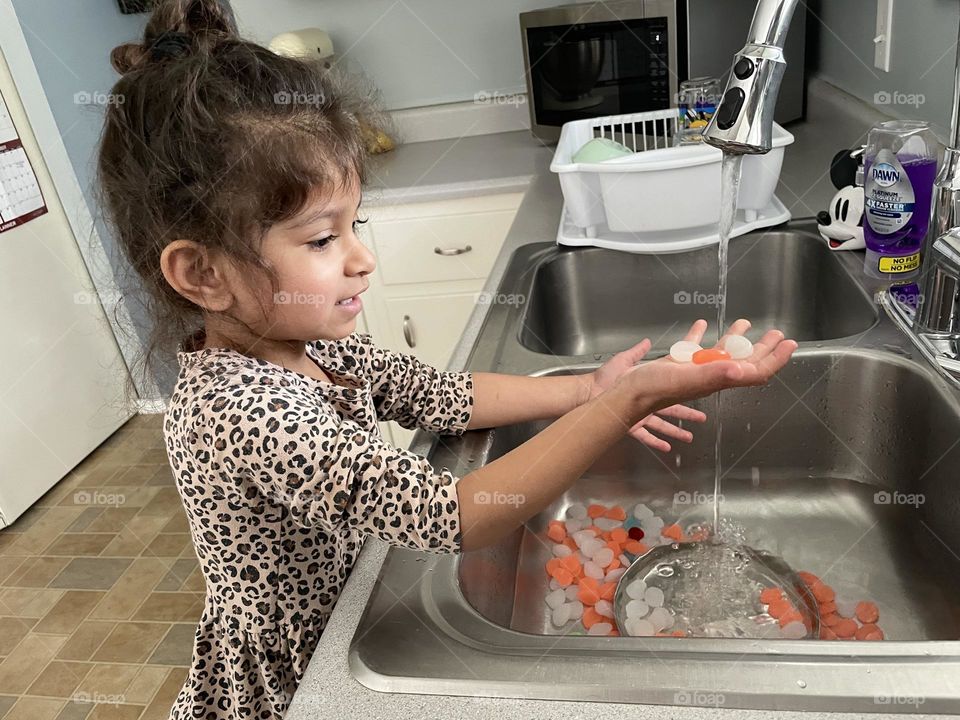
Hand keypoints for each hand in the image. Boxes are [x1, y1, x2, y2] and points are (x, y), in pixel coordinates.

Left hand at [588, 335, 706, 452]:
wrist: (587, 392)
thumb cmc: (603, 378)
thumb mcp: (623, 361)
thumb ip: (636, 352)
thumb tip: (646, 341)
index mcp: (647, 386)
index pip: (670, 388)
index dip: (684, 390)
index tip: (698, 391)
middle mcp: (646, 402)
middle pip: (671, 410)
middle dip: (687, 414)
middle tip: (702, 419)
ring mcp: (639, 415)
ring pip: (663, 425)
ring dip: (676, 431)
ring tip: (689, 437)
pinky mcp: (631, 425)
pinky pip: (647, 436)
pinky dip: (657, 442)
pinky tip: (668, 448)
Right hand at [614, 318, 797, 424]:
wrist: (628, 393)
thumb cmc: (654, 388)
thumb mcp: (685, 378)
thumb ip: (712, 373)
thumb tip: (741, 369)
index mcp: (717, 379)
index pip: (755, 371)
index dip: (774, 359)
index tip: (789, 345)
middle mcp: (711, 375)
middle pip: (745, 363)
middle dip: (764, 349)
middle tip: (777, 334)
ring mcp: (696, 369)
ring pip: (723, 353)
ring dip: (738, 340)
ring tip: (746, 324)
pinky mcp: (680, 364)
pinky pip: (696, 347)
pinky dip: (703, 335)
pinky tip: (703, 324)